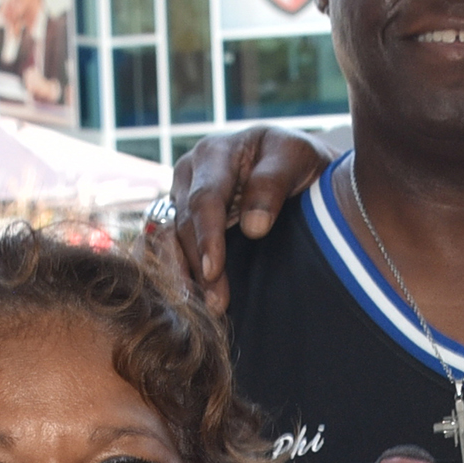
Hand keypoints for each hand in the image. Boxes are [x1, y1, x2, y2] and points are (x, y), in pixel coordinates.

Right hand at [157, 127, 335, 312]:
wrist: (294, 163)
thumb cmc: (296, 158)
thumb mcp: (295, 156)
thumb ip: (273, 182)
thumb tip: (253, 227)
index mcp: (213, 153)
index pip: (204, 200)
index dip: (207, 238)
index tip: (214, 272)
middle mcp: (189, 175)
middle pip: (182, 226)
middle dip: (198, 267)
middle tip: (216, 306)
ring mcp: (180, 199)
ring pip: (168, 241)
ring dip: (184, 276)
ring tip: (205, 309)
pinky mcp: (181, 221)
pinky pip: (167, 250)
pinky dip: (178, 275)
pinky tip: (194, 300)